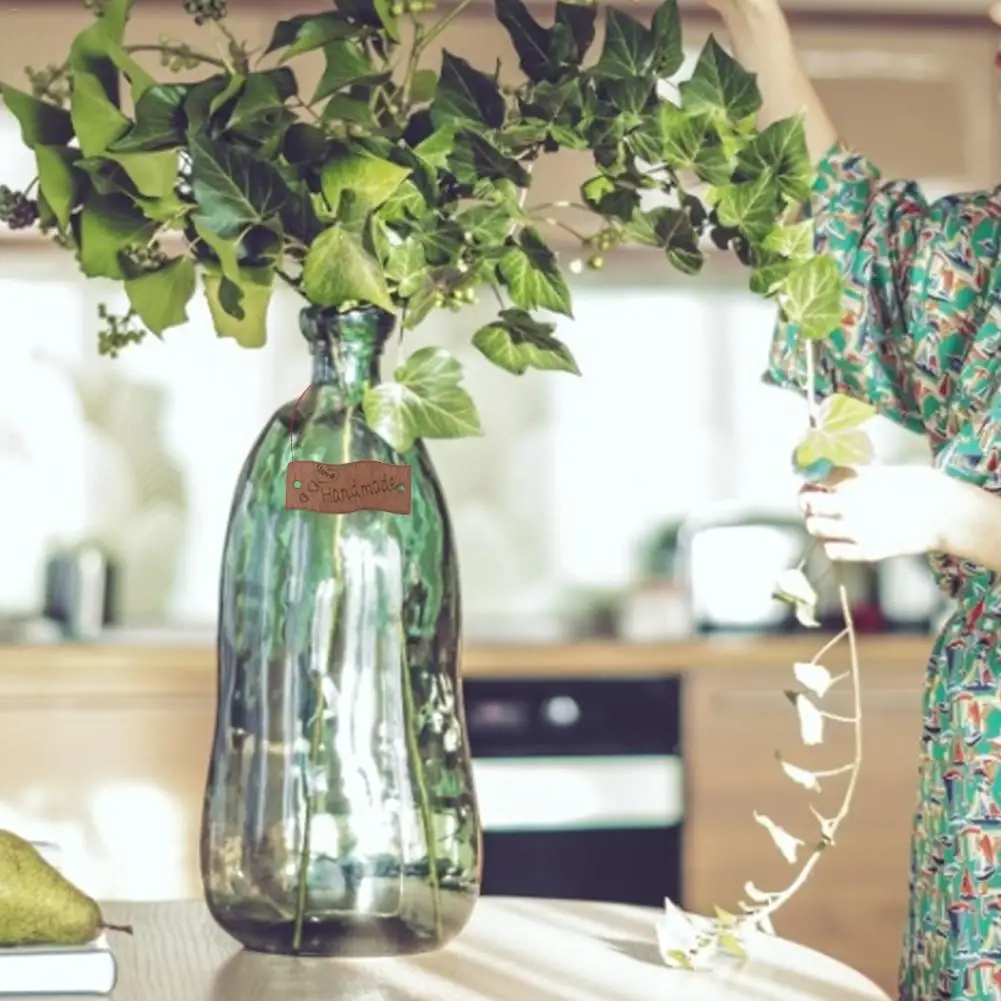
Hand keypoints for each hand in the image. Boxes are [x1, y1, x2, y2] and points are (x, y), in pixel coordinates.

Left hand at [798, 465, 949, 561]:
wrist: (946, 512)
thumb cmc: (919, 486)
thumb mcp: (882, 472)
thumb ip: (854, 476)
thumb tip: (829, 477)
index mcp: (853, 479)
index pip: (814, 477)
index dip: (810, 480)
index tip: (814, 484)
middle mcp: (848, 502)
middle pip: (806, 501)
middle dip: (807, 502)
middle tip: (816, 505)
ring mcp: (855, 528)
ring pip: (814, 527)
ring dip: (817, 524)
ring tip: (829, 524)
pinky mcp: (866, 550)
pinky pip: (832, 551)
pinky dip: (833, 547)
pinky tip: (842, 542)